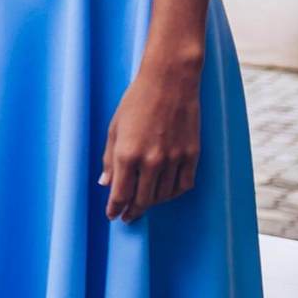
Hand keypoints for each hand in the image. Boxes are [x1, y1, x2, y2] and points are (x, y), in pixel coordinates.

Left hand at [100, 66, 201, 221]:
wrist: (170, 81)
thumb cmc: (136, 102)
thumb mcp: (114, 129)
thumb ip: (109, 160)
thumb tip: (105, 184)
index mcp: (127, 155)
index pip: (120, 195)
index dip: (115, 209)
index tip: (113, 215)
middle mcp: (151, 161)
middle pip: (142, 200)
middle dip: (133, 211)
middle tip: (128, 216)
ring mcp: (174, 159)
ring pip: (163, 196)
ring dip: (152, 203)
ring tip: (145, 203)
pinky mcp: (192, 155)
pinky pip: (184, 185)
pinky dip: (173, 193)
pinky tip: (165, 192)